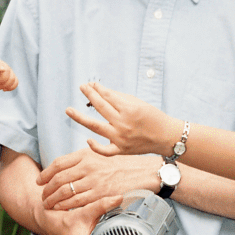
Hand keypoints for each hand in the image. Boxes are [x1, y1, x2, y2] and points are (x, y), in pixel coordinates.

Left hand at [0, 59, 17, 92]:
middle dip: (2, 80)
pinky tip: (4, 89)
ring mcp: (8, 71)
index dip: (0, 66)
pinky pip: (16, 82)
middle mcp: (2, 65)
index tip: (2, 70)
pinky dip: (12, 87)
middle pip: (8, 71)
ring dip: (7, 85)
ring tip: (0, 87)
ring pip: (13, 78)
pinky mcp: (11, 77)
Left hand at [38, 148, 158, 209]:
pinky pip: (77, 201)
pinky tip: (60, 208)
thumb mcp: (101, 154)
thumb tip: (64, 166)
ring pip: (65, 191)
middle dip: (46, 190)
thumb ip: (83, 158)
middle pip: (58, 179)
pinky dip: (65, 206)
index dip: (45, 174)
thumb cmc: (121, 165)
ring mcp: (93, 180)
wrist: (142, 172)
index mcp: (86, 154)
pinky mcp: (100, 194)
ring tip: (47, 205)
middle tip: (42, 196)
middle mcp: (88, 166)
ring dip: (53, 200)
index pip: (58, 163)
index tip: (39, 181)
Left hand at [64, 82, 179, 157]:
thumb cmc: (152, 117)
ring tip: (69, 110)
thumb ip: (118, 97)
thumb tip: (98, 90)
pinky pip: (105, 150)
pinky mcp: (121, 150)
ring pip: (96, 127)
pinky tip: (88, 139)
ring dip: (80, 118)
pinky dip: (95, 146)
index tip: (90, 84)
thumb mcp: (138, 103)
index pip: (108, 96)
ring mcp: (121, 138)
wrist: (165, 137)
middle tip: (81, 87)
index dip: (97, 89)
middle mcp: (123, 123)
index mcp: (129, 109)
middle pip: (100, 108)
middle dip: (89, 95)